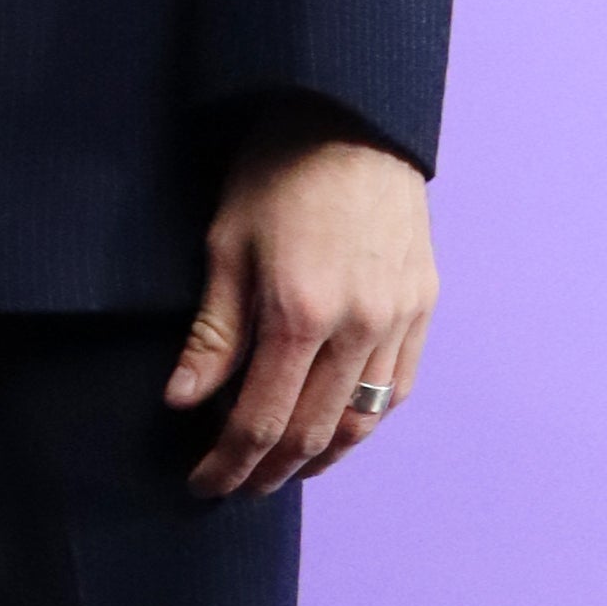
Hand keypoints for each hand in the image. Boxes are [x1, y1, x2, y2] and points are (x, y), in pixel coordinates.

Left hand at [161, 111, 436, 499]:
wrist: (353, 118)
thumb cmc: (277, 171)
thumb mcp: (226, 245)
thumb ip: (213, 333)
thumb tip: (183, 402)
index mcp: (301, 314)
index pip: (260, 421)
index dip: (229, 463)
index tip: (202, 484)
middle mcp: (359, 327)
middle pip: (312, 433)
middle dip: (268, 471)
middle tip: (236, 487)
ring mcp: (399, 318)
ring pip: (361, 421)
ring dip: (318, 457)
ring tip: (282, 470)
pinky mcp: (423, 304)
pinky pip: (397, 388)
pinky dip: (364, 423)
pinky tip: (336, 431)